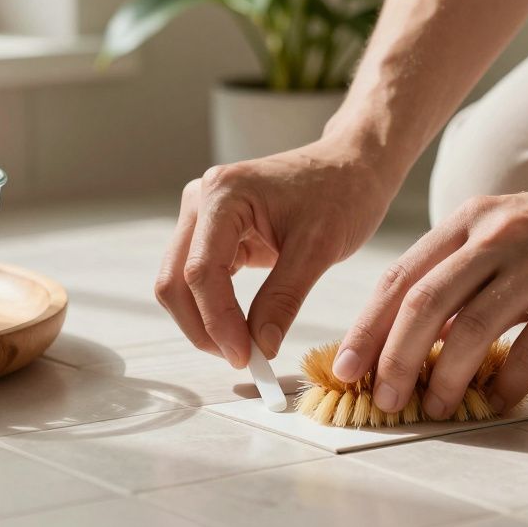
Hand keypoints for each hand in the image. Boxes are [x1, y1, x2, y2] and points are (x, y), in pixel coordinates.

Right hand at [156, 138, 397, 367]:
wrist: (352, 166)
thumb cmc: (342, 193)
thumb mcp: (319, 248)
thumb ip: (284, 298)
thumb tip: (260, 347)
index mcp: (223, 194)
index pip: (201, 272)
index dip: (218, 322)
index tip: (246, 358)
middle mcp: (201, 200)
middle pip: (175, 280)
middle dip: (203, 327)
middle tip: (242, 360)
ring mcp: (203, 215)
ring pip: (179, 283)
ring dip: (205, 321)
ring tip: (244, 348)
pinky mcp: (213, 231)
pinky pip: (200, 278)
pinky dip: (215, 308)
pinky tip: (242, 329)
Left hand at [333, 172, 527, 417]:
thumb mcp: (504, 237)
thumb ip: (461, 278)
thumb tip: (415, 338)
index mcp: (468, 221)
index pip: (399, 277)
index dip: (366, 326)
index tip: (344, 367)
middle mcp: (496, 234)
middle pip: (423, 302)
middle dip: (392, 357)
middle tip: (380, 397)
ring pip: (470, 326)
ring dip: (444, 376)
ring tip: (434, 407)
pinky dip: (508, 381)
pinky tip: (497, 401)